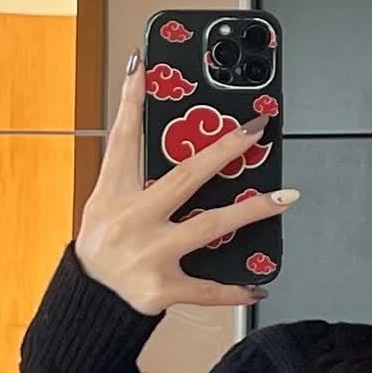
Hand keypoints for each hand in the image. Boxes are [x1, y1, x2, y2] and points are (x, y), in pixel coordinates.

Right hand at [74, 55, 299, 316]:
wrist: (87, 304)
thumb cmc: (102, 247)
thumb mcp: (103, 206)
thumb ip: (130, 174)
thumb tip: (162, 136)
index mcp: (111, 196)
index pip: (123, 141)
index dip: (131, 103)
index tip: (143, 68)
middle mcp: (130, 221)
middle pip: (185, 176)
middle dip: (224, 149)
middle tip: (255, 130)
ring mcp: (148, 255)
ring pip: (210, 225)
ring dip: (251, 210)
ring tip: (284, 198)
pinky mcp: (161, 288)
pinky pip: (207, 288)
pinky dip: (235, 288)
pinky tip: (260, 285)